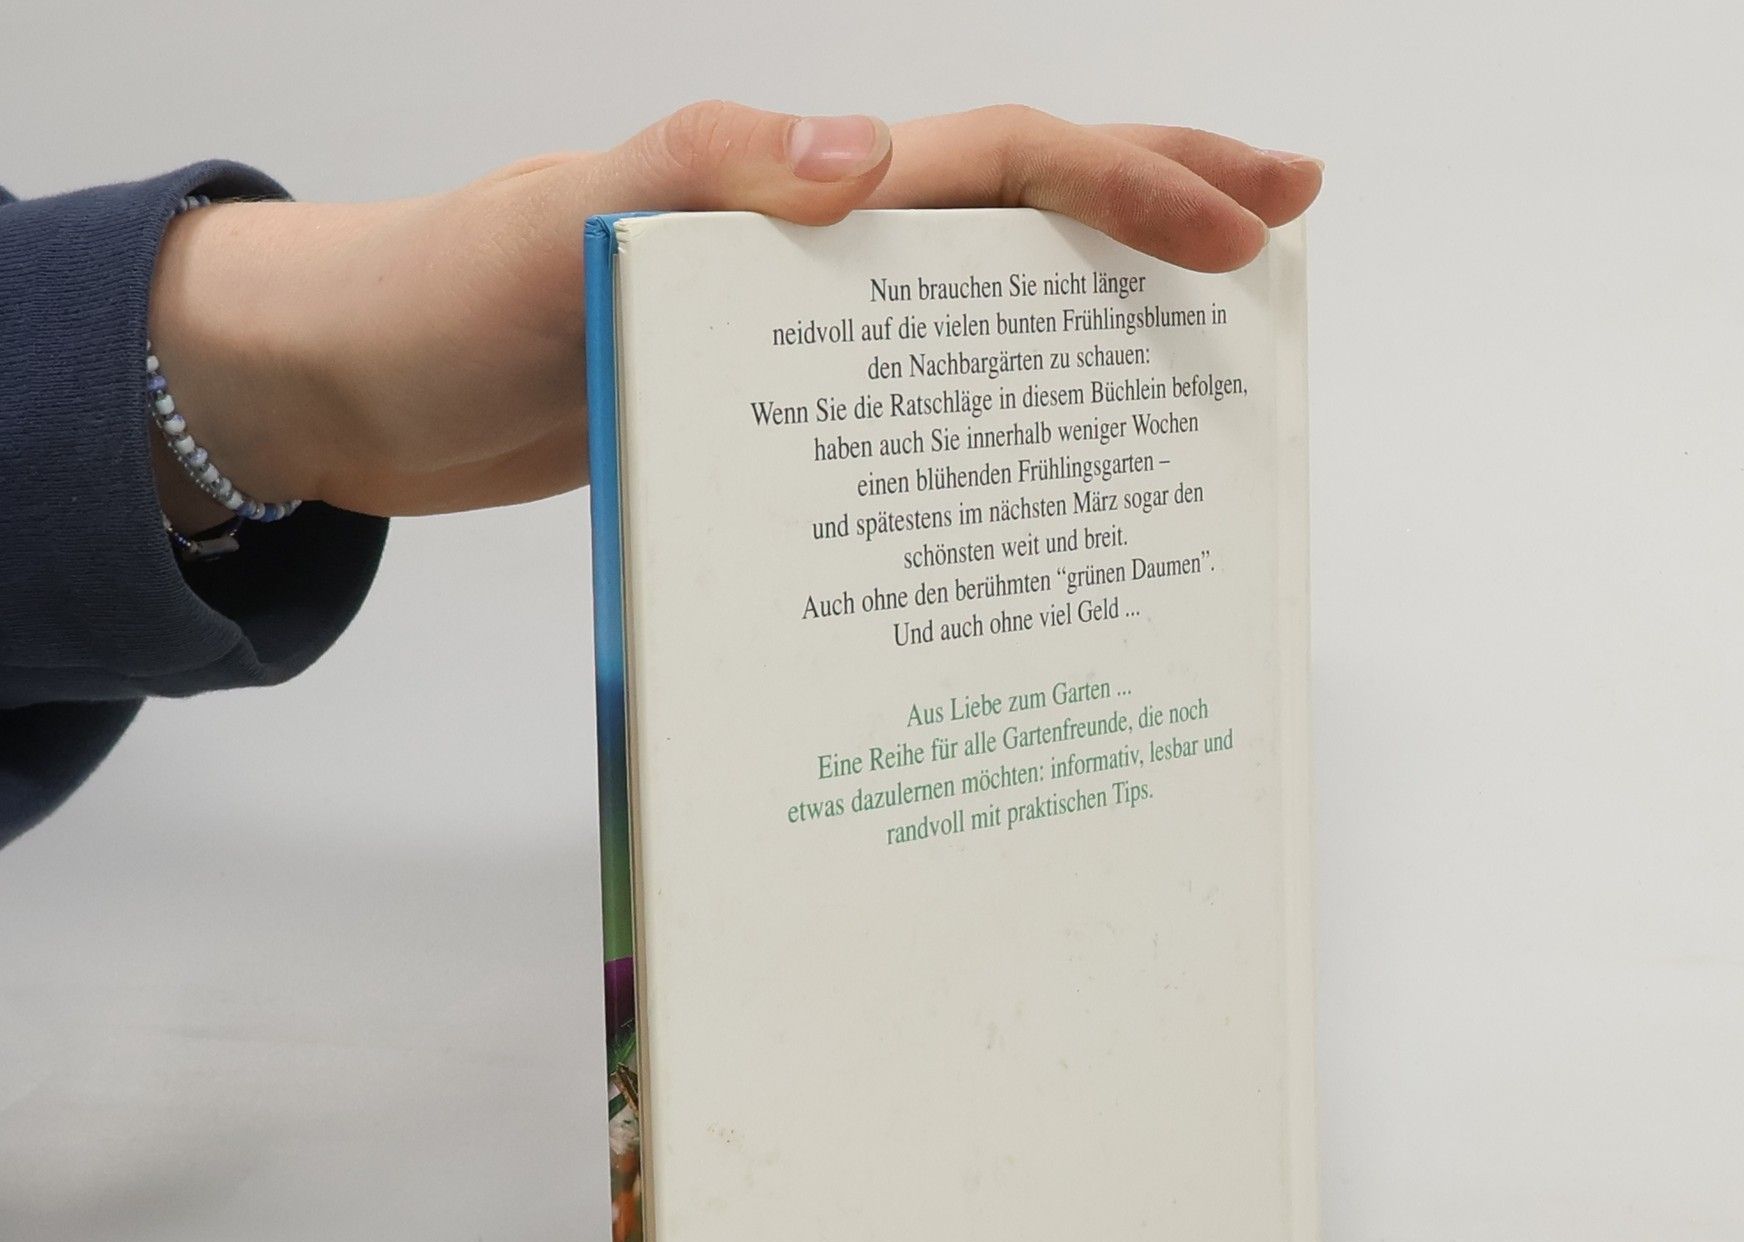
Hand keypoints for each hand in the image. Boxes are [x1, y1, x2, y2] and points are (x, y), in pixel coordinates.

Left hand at [147, 103, 1320, 521]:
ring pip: (974, 317)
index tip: (1247, 223)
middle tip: (1282, 229)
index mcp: (795, 191)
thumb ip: (703, 178)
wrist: (359, 393)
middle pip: (1019, 218)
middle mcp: (817, 254)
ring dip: (1088, 323)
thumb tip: (870, 161)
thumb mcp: (564, 220)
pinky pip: (901, 412)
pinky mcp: (765, 420)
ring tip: (1197, 360)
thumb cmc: (443, 295)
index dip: (1130, 185)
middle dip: (1157, 212)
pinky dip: (980, 431)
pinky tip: (1025, 478)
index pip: (999, 164)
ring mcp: (797, 339)